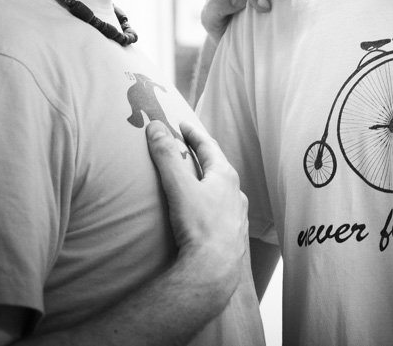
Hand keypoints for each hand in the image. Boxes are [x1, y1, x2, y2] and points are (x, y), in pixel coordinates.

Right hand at [145, 118, 248, 301]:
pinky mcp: (233, 234)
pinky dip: (211, 203)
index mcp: (225, 176)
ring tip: (196, 179)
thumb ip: (166, 156)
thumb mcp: (179, 186)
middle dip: (202, 155)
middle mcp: (236, 192)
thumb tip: (155, 126)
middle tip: (188, 146)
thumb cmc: (199, 225)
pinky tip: (204, 212)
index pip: (209, 146)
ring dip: (208, 181)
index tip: (182, 124)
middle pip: (217, 167)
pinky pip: (221, 210)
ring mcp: (237, 214)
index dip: (194, 134)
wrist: (215, 268)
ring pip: (222, 190)